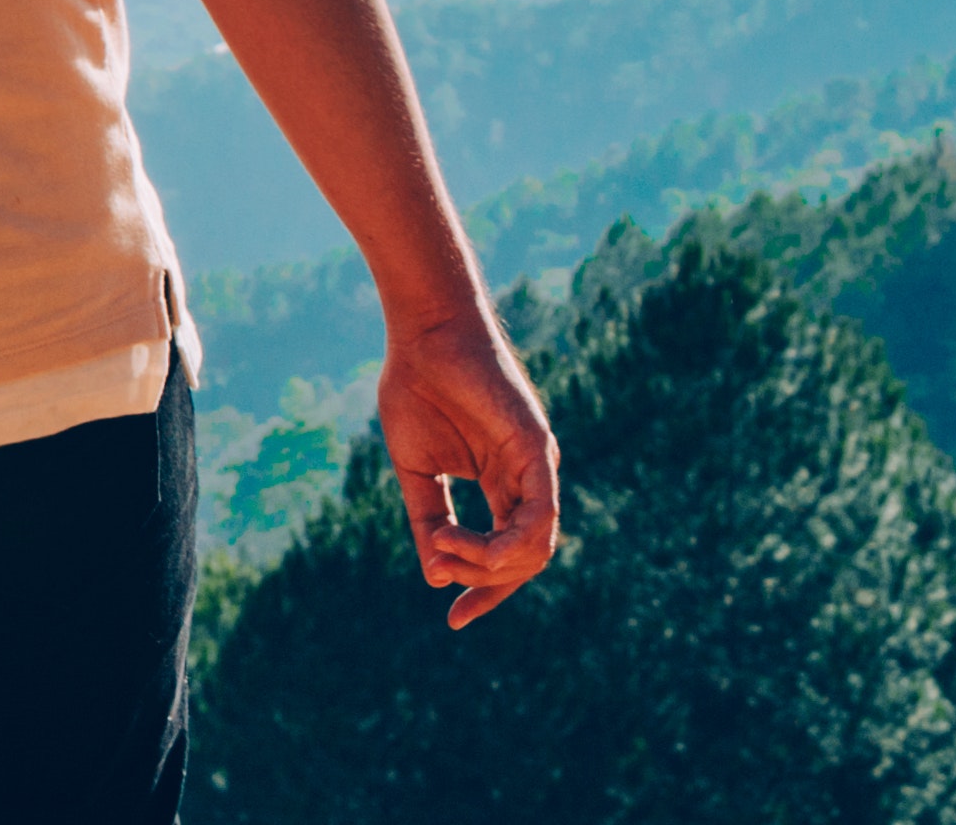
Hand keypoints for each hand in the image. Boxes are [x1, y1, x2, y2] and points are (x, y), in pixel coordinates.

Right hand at [380, 304, 560, 627]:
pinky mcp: (535, 448)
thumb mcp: (417, 471)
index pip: (508, 556)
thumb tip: (437, 577)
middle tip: (440, 569)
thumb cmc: (417, 389)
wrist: (424, 334)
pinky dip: (506, 543)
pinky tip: (464, 543)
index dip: (483, 592)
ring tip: (445, 547)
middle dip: (484, 584)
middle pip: (525, 561)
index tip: (453, 620)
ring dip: (487, 565)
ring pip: (534, 548)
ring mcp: (535, 465)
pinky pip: (538, 516)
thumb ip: (429, 521)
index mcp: (502, 485)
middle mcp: (526, 481)